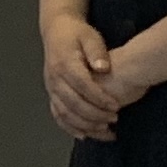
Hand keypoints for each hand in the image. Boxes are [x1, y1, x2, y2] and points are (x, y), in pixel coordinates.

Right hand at [41, 14, 118, 139]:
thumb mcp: (90, 36)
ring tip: (105, 130)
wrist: (56, 31)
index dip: (99, 98)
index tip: (116, 106)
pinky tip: (85, 135)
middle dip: (95, 115)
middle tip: (114, 119)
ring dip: (84, 125)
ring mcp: (51, 88)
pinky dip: (70, 127)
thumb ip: (97, 52)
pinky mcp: (51, 94)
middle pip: (73, 103)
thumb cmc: (77, 34)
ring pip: (64, 113)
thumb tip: (104, 68)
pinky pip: (57, 115)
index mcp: (64, 63)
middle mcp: (54, 78)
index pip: (82, 85)